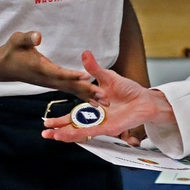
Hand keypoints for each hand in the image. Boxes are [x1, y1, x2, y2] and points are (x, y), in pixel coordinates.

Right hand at [0, 31, 97, 100]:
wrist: (4, 66)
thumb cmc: (12, 50)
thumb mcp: (17, 39)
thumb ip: (27, 38)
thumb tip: (38, 36)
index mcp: (41, 68)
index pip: (58, 72)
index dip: (72, 75)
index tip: (87, 76)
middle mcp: (47, 79)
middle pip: (70, 86)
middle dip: (87, 90)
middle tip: (104, 96)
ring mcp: (50, 83)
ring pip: (71, 90)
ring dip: (88, 96)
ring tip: (104, 102)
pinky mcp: (52, 84)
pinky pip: (69, 91)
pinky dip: (81, 96)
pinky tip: (92, 101)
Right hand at [42, 50, 172, 143]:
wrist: (145, 99)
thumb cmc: (129, 91)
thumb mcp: (108, 77)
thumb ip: (94, 69)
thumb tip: (85, 53)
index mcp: (93, 109)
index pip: (73, 116)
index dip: (60, 120)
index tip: (46, 121)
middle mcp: (96, 119)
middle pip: (73, 126)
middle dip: (58, 130)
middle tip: (44, 132)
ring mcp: (101, 124)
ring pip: (80, 131)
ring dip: (65, 134)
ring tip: (52, 136)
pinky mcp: (109, 128)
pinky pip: (92, 132)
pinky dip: (80, 133)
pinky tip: (69, 135)